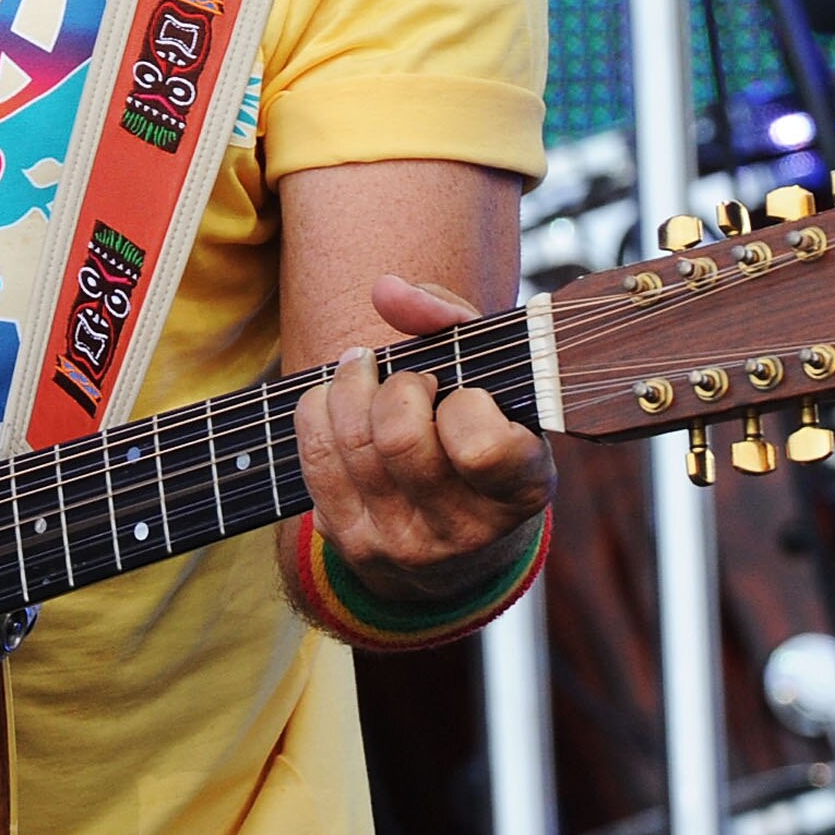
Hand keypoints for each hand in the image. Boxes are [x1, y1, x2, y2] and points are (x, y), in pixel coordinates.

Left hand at [292, 275, 553, 604]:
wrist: (459, 535)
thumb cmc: (479, 429)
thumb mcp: (490, 375)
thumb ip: (449, 319)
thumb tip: (386, 290)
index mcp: (520, 490)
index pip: (481, 449)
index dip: (466, 406)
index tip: (466, 394)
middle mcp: (464, 530)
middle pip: (399, 439)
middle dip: (397, 386)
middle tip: (410, 378)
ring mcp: (404, 545)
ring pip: (352, 444)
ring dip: (349, 387)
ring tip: (364, 371)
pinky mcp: (352, 544)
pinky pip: (315, 459)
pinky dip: (317, 411)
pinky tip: (335, 400)